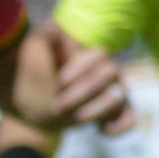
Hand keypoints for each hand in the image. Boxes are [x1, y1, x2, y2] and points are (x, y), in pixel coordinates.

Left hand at [12, 26, 130, 132]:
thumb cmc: (33, 77)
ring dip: (97, 109)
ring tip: (76, 117)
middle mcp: (103, 73)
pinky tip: (101, 130)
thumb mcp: (32, 57)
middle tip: (59, 104)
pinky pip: (129, 117)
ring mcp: (109, 93)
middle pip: (113, 73)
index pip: (100, 55)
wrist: (30, 106)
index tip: (59, 82)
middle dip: (85, 90)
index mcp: (87, 57)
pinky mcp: (111, 113)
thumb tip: (52, 26)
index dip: (82, 69)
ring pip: (120, 96)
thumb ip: (42, 41)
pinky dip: (120, 125)